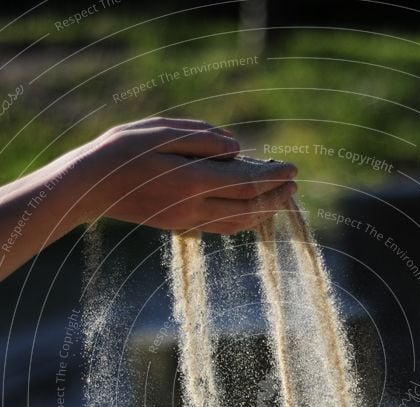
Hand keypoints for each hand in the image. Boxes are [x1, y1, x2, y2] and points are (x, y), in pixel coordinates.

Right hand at [78, 117, 297, 233]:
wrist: (91, 186)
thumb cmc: (123, 151)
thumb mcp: (161, 131)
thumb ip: (202, 139)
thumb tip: (237, 149)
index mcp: (192, 181)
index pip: (246, 182)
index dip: (273, 177)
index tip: (293, 168)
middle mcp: (194, 207)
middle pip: (249, 207)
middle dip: (276, 196)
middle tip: (294, 183)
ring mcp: (188, 221)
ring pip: (238, 223)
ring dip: (263, 211)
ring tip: (280, 197)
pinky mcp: (181, 226)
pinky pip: (222, 227)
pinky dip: (243, 219)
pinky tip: (251, 209)